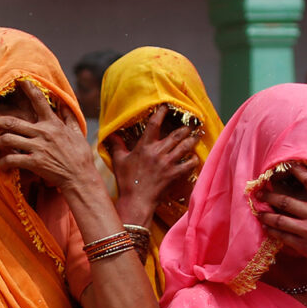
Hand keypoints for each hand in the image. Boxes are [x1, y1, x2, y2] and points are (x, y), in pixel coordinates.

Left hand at [0, 81, 96, 191]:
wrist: (80, 176)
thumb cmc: (80, 156)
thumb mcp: (78, 132)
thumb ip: (69, 117)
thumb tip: (64, 102)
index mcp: (53, 124)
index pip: (39, 101)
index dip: (29, 88)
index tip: (19, 80)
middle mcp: (43, 133)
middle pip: (13, 122)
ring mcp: (38, 147)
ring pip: (8, 140)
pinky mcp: (34, 162)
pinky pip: (12, 159)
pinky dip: (3, 162)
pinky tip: (1, 165)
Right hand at [109, 105, 198, 225]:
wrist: (136, 201)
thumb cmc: (126, 181)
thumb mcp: (119, 161)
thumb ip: (116, 146)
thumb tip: (110, 135)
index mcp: (144, 147)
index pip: (154, 124)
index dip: (161, 113)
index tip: (167, 106)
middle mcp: (158, 152)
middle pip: (176, 134)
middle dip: (185, 127)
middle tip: (191, 123)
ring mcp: (168, 163)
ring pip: (185, 146)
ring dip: (192, 140)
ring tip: (196, 135)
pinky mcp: (174, 175)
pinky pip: (189, 164)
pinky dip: (194, 160)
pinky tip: (195, 157)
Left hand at [256, 165, 306, 280]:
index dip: (296, 171)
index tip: (286, 165)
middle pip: (285, 201)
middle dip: (269, 195)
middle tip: (259, 192)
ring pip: (279, 219)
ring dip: (266, 214)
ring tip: (258, 210)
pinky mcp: (303, 246)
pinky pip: (282, 236)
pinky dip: (272, 231)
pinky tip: (267, 227)